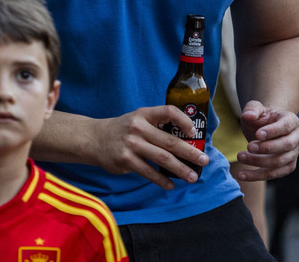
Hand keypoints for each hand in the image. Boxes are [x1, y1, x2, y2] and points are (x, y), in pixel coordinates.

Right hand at [90, 105, 208, 188]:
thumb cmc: (123, 130)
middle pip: (169, 141)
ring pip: (161, 158)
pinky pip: (148, 172)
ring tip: (192, 177)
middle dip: (189, 152)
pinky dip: (161, 180)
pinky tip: (171, 185)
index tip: (193, 133)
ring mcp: (131, 144)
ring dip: (179, 169)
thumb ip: (157, 126)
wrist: (94, 139)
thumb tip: (185, 141)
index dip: (184, 121)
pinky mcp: (126, 160)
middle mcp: (138, 127)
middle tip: (204, 160)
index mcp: (144, 114)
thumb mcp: (138, 119)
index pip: (168, 112)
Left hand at [235, 101, 298, 180]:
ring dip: (259, 162)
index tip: (257, 134)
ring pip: (279, 162)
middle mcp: (296, 137)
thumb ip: (252, 109)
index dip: (273, 131)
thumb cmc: (261, 118)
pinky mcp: (286, 167)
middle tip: (249, 146)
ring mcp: (293, 154)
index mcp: (291, 120)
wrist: (263, 130)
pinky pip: (273, 174)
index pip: (285, 126)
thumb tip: (248, 115)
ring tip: (240, 156)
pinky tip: (242, 174)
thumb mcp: (255, 109)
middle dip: (267, 148)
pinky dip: (257, 176)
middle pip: (286, 145)